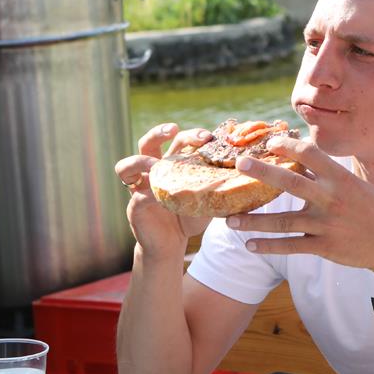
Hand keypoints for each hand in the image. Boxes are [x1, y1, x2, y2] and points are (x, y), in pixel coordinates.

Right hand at [114, 123, 213, 253]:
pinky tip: (160, 199)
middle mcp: (152, 171)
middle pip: (147, 142)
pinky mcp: (135, 206)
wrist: (172, 244)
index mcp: (171, 164)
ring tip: (155, 165)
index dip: (191, 135)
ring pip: (126, 165)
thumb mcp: (207, 197)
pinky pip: (137, 196)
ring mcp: (140, 187)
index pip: (177, 141)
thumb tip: (247, 172)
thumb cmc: (189, 217)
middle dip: (159, 132)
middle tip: (174, 129)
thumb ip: (219, 184)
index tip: (208, 137)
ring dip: (142, 161)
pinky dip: (148, 195)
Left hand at [226, 134, 373, 275]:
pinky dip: (268, 246)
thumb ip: (327, 172)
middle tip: (240, 163)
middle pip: (291, 183)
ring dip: (253, 221)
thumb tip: (300, 150)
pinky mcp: (324, 246)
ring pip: (283, 221)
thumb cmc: (373, 209)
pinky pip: (291, 245)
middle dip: (263, 172)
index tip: (269, 141)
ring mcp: (327, 224)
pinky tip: (249, 245)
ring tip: (228, 220)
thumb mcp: (355, 184)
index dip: (288, 145)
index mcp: (340, 178)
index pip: (311, 154)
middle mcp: (332, 199)